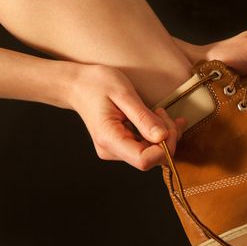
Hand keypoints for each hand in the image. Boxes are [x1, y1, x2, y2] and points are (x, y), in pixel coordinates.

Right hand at [67, 64, 186, 170]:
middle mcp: (112, 151)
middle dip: (167, 137)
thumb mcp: (123, 94)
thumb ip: (143, 118)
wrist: (78, 85)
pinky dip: (158, 133)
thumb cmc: (97, 84)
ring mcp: (116, 150)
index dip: (164, 148)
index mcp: (109, 139)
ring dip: (164, 134)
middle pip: (152, 158)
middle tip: (163, 111)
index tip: (168, 125)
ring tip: (159, 111)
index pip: (144, 161)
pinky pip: (147, 146)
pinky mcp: (122, 145)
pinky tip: (160, 117)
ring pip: (152, 153)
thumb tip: (162, 137)